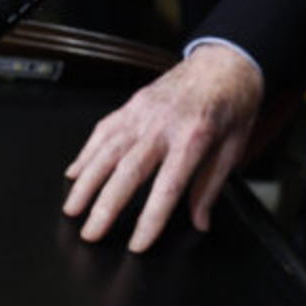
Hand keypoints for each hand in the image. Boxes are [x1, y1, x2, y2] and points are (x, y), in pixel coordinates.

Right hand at [62, 44, 263, 251]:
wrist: (226, 61)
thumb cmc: (233, 103)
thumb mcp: (234, 147)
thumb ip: (211, 186)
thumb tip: (200, 221)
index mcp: (194, 137)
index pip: (167, 188)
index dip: (150, 219)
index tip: (137, 243)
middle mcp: (164, 124)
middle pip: (128, 172)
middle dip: (105, 207)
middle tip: (90, 234)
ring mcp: (144, 112)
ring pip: (107, 150)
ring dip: (86, 183)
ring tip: (72, 209)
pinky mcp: (133, 104)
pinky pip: (104, 130)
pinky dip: (87, 153)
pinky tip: (75, 173)